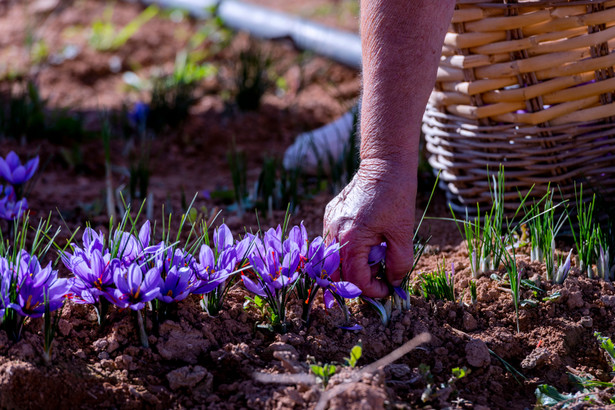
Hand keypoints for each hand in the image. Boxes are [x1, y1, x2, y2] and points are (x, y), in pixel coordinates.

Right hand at [323, 159, 415, 297]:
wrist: (384, 164)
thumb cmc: (396, 195)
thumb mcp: (403, 233)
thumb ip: (399, 263)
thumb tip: (394, 283)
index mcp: (352, 238)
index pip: (354, 280)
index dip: (372, 291)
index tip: (388, 288)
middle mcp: (334, 232)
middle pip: (337, 274)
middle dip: (359, 282)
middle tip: (380, 275)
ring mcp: (329, 223)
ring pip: (333, 260)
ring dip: (353, 267)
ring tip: (376, 255)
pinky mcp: (330, 216)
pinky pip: (334, 243)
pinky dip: (348, 251)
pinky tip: (368, 241)